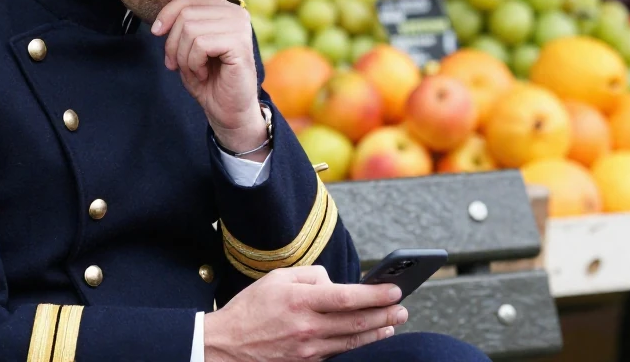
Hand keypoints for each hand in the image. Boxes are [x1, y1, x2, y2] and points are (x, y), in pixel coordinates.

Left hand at [152, 0, 264, 153]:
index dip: (167, 14)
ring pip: (191, 29)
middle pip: (186, 13)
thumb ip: (182, 22)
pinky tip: (203, 72)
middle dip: (173, 42)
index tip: (156, 33)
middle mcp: (236, 12)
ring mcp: (240, 27)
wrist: (227, 109)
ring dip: (183, 56)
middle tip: (176, 64)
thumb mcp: (188, 45)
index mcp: (224, 8)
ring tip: (194, 69)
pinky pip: (201, 44)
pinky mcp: (240, 44)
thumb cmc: (208, 78)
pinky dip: (194, 63)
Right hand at [203, 266, 406, 361]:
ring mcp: (308, 350)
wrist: (226, 345)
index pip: (346, 297)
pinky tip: (371, 339)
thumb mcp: (276, 278)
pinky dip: (358, 346)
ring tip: (393, 324)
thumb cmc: (251, 308)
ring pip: (352, 342)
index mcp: (299, 301)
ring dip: (377, 332)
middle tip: (403, 308)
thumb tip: (334, 283)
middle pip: (356, 323)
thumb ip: (310, 276)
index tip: (394, 290)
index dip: (374, 295)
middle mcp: (307, 327)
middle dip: (385, 315)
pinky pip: (339, 354)